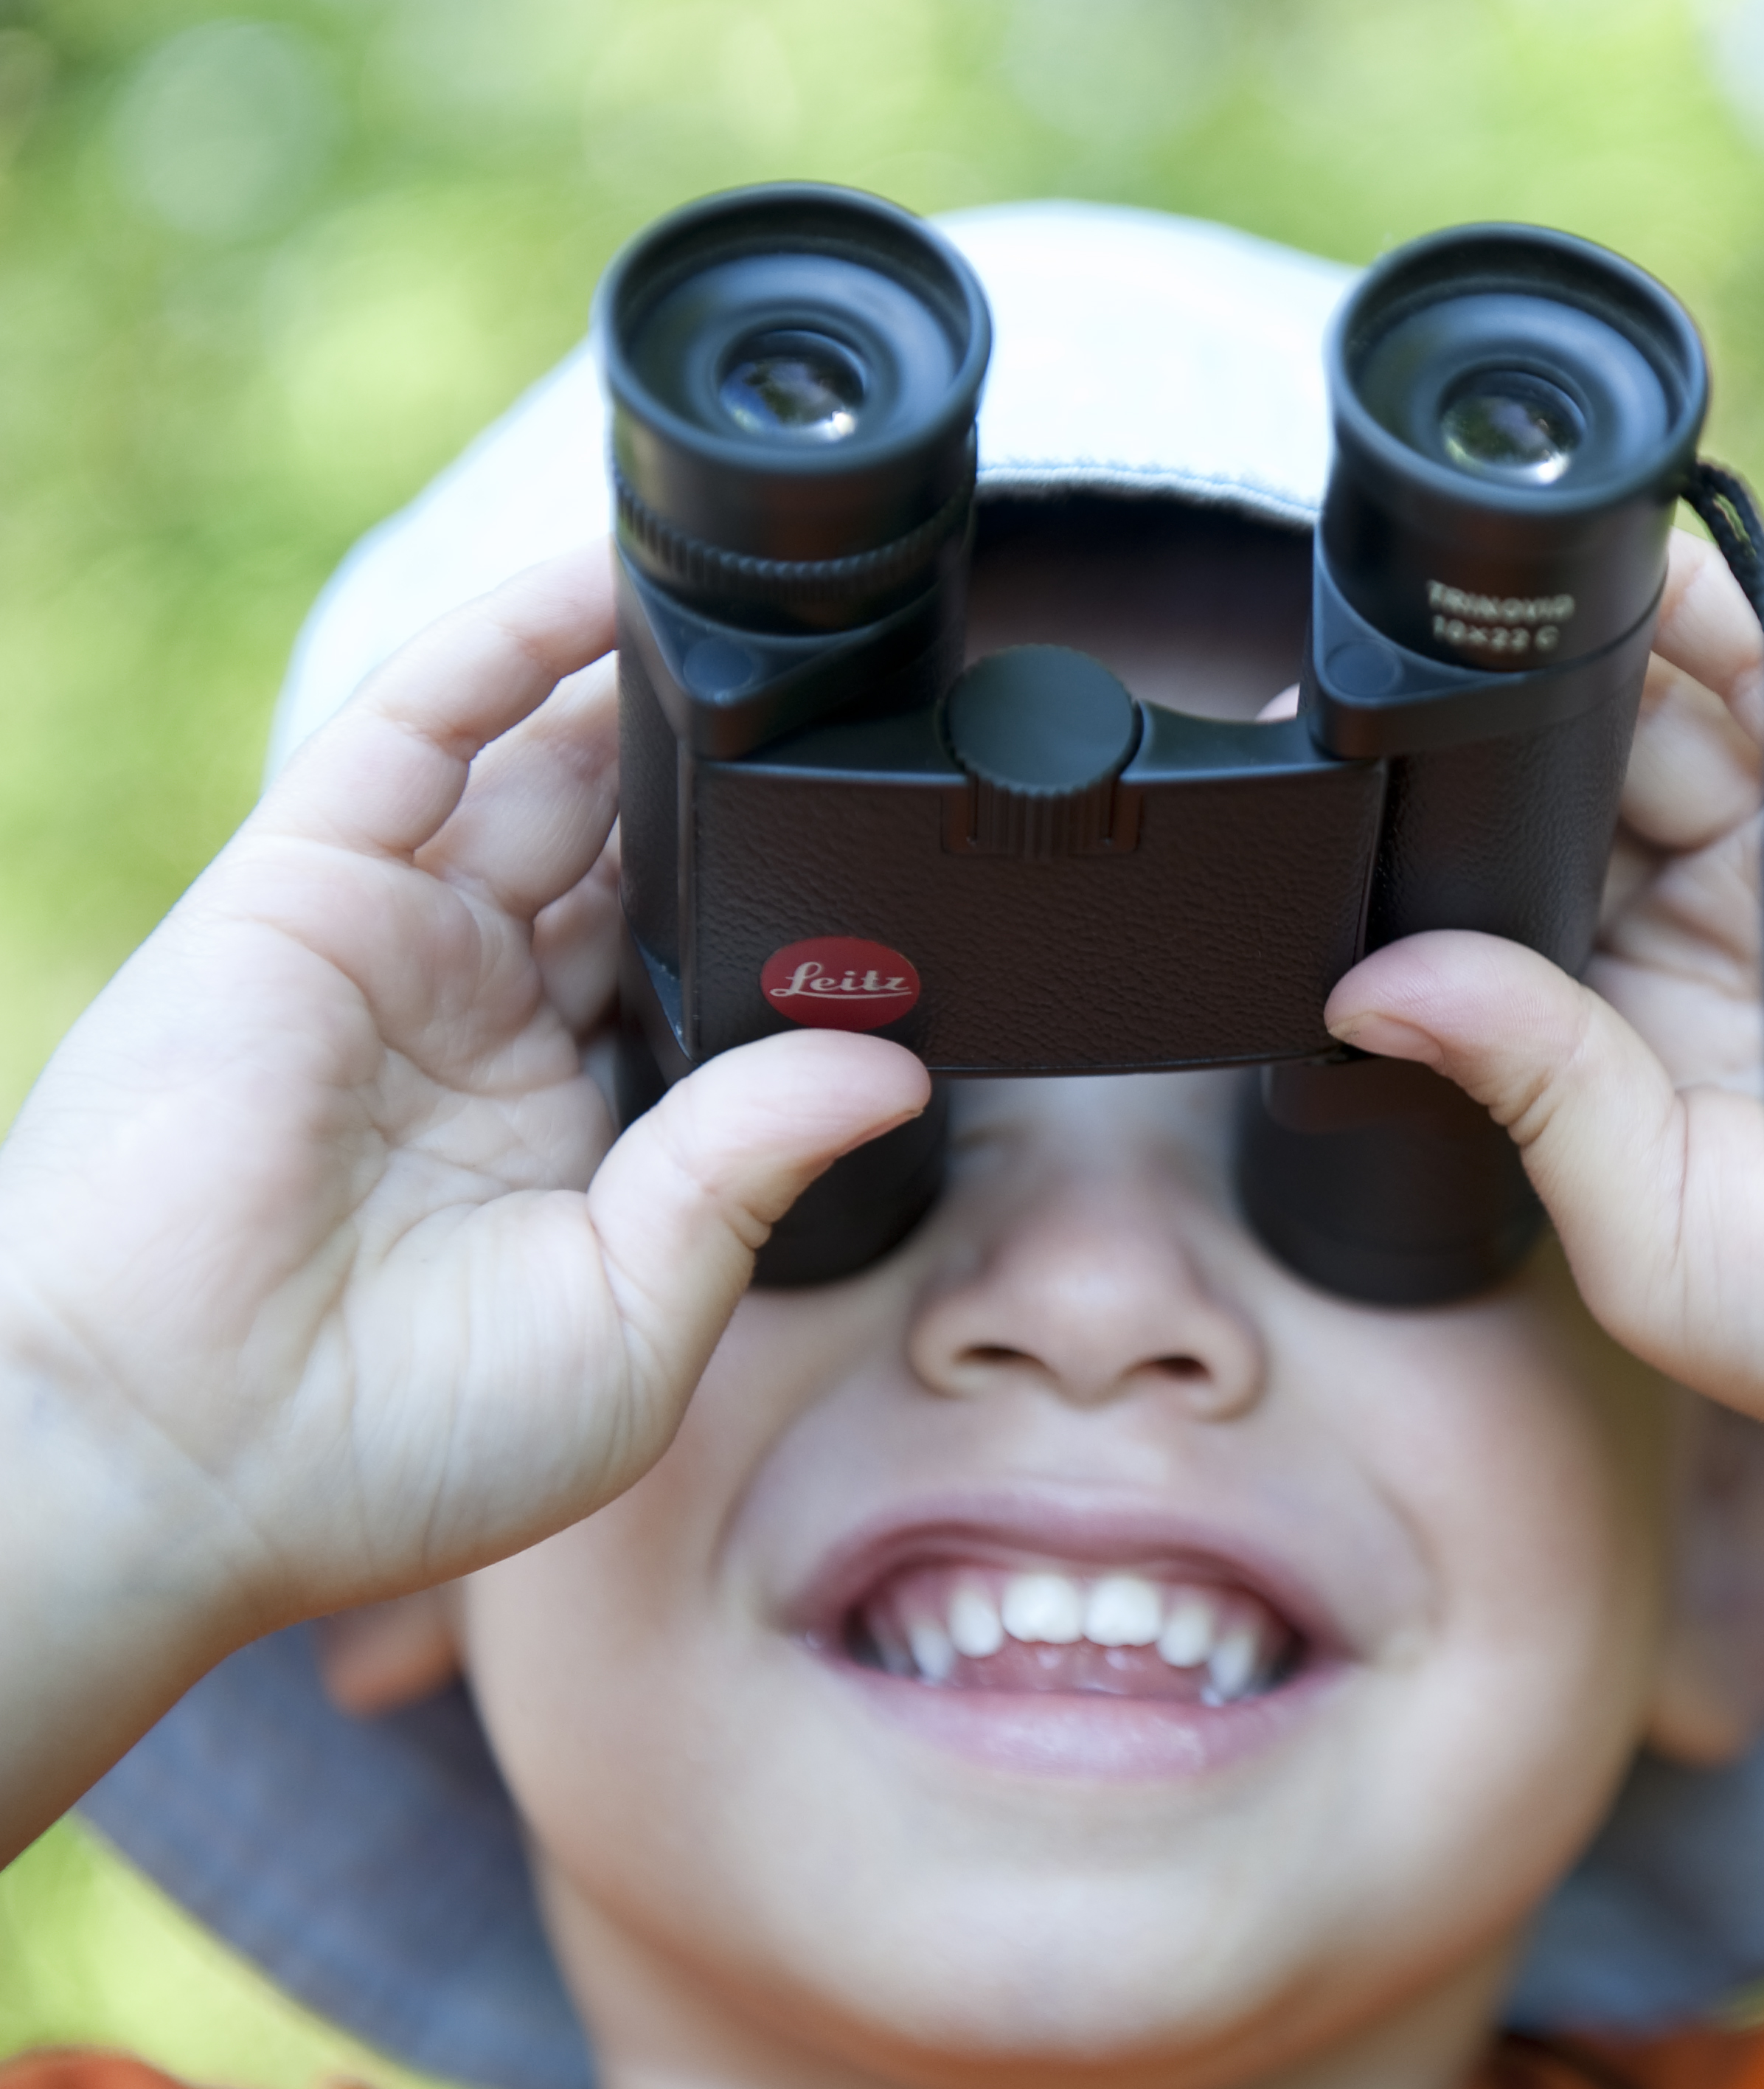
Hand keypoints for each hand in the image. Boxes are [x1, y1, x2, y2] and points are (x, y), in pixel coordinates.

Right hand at [0, 548, 927, 1641]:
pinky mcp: (308, 883)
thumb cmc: (386, 1444)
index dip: (787, 925)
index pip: (700, 983)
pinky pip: (424, 725)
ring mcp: (400, 943)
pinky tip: (612, 582)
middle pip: (636, 862)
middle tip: (855, 710)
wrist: (165, 1452)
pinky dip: (510, 643)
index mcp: (573, 1136)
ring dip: (642, 694)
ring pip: (546, 772)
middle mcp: (486, 1025)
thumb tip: (890, 1067)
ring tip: (765, 623)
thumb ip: (750, 1171)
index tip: (899, 865)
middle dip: (729, 795)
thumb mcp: (634, 1322)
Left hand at [1325, 533, 1763, 1486]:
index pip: (1492, 905)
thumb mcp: (1653, 1223)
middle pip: (1559, 790)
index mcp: (1620, 1043)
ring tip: (1480, 607)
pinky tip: (1623, 560)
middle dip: (1481, 740)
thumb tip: (1373, 986)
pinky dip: (1709, 603)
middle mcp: (1701, 931)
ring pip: (1656, 710)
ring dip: (1571, 657)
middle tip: (1387, 687)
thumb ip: (1530, 1085)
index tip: (1323, 793)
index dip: (1417, 850)